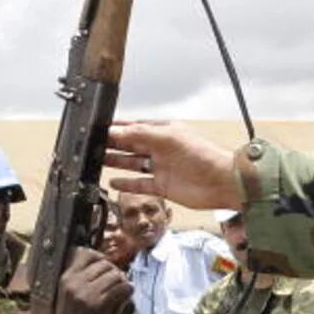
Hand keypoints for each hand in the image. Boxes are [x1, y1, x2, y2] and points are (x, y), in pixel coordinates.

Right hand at [43, 249, 132, 313]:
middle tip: (117, 284)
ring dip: (122, 282)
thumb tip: (108, 266)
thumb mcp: (68, 295)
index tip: (106, 269)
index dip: (101, 259)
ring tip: (121, 292)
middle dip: (115, 272)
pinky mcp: (99, 305)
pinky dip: (127, 291)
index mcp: (66, 277)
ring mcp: (87, 293)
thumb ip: (82, 279)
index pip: (87, 253)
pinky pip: (122, 288)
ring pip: (115, 275)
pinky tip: (125, 298)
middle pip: (105, 264)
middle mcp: (75, 282)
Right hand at [105, 121, 243, 209]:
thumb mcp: (168, 138)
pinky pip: (140, 184)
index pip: (135, 127)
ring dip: (116, 161)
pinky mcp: (163, 186)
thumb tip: (116, 131)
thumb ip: (140, 134)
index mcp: (164, 132)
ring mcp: (162, 168)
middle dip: (112, 143)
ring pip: (133, 163)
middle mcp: (161, 148)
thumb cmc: (202, 155)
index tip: (98, 127)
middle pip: (131, 145)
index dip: (117, 127)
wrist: (222, 182)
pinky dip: (127, 183)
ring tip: (96, 160)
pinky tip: (113, 182)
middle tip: (91, 144)